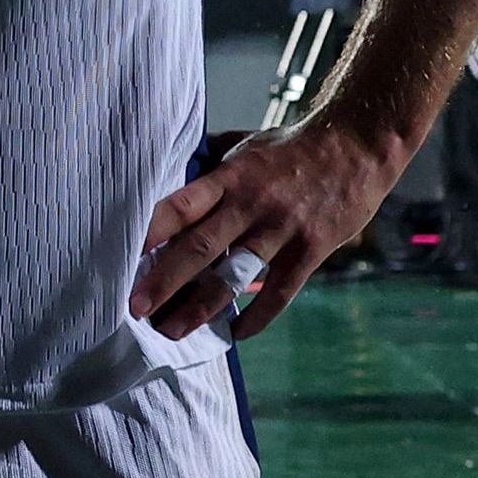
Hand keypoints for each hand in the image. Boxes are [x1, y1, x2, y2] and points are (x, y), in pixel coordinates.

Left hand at [131, 121, 394, 342]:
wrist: (359, 144)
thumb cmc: (292, 147)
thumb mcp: (245, 145)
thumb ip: (208, 164)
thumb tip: (166, 171)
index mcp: (230, 177)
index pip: (181, 205)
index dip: (150, 232)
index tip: (118, 256)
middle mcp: (253, 204)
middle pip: (200, 247)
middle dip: (164, 281)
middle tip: (134, 308)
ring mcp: (283, 228)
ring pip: (235, 275)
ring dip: (201, 307)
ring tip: (171, 331)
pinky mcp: (312, 248)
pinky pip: (280, 292)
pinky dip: (257, 316)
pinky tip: (235, 333)